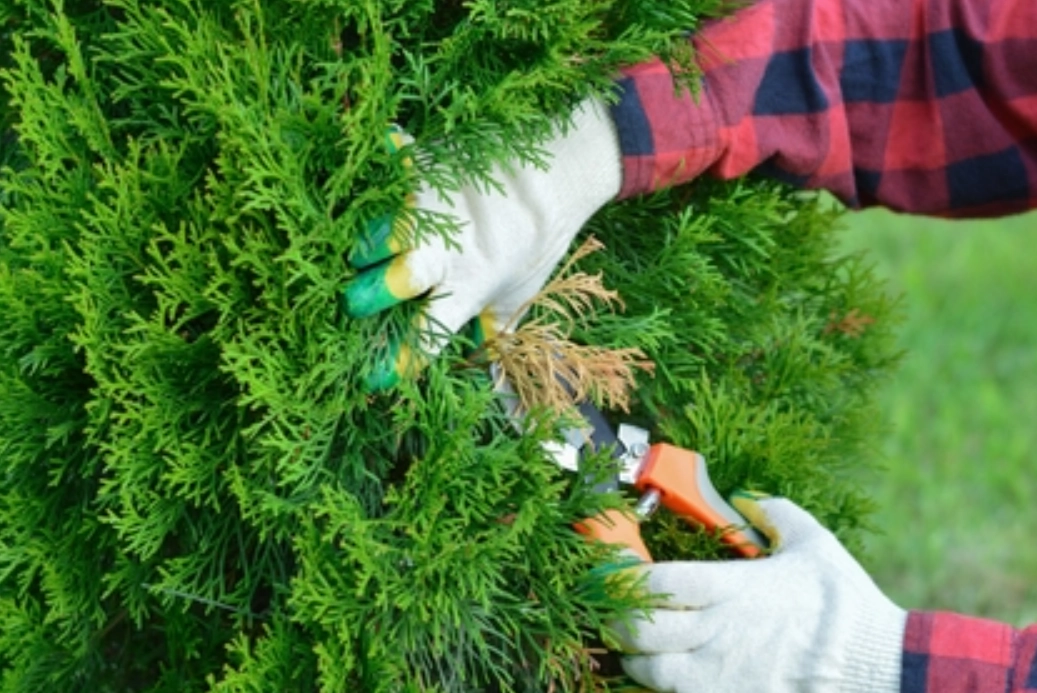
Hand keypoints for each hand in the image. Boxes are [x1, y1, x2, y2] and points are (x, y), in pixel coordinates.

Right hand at [343, 99, 621, 389]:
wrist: (554, 175)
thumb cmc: (536, 243)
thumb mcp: (520, 295)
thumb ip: (497, 334)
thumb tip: (500, 391)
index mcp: (470, 287)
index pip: (428, 333)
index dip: (400, 358)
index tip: (375, 376)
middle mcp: (447, 251)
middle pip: (394, 281)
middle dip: (366, 297)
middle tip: (355, 303)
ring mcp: (432, 207)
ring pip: (379, 230)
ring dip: (365, 246)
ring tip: (357, 253)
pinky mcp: (423, 166)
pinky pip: (388, 170)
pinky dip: (375, 174)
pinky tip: (361, 179)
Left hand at [615, 493, 906, 692]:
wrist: (886, 670)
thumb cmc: (847, 607)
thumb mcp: (815, 545)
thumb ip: (776, 513)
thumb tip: (749, 498)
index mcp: (733, 589)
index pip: (658, 582)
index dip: (624, 576)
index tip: (614, 571)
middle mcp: (719, 634)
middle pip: (640, 630)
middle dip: (616, 619)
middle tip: (613, 610)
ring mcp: (722, 678)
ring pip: (651, 672)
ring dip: (636, 659)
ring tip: (638, 648)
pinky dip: (663, 687)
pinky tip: (669, 676)